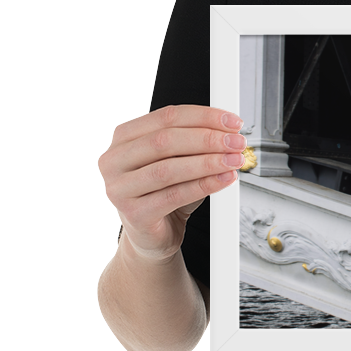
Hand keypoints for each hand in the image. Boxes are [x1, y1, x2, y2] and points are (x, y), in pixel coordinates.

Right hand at [98, 105, 245, 262]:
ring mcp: (119, 188)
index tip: (231, 122)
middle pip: (165, 140)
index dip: (203, 116)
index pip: (166, 116)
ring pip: (169, 169)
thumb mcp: (178, 161)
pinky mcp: (134, 214)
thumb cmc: (164, 193)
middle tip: (236, 142)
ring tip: (234, 161)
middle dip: (207, 139)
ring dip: (208, 162)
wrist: (153, 234)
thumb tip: (228, 132)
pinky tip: (224, 179)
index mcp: (124, 138)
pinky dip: (204, 186)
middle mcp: (115, 160)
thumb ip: (195, 143)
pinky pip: (174, 196)